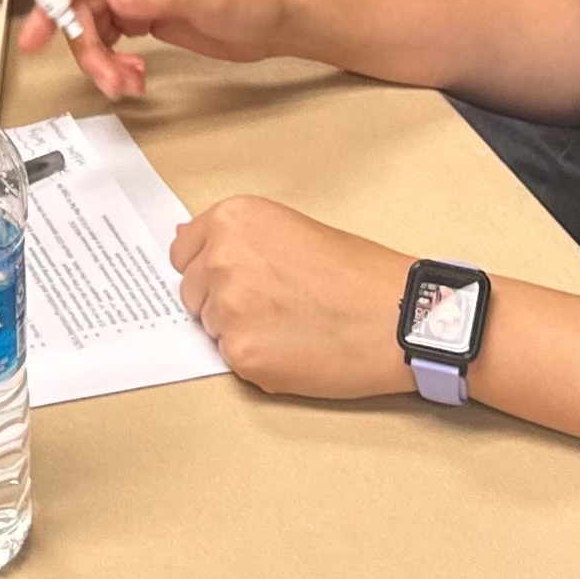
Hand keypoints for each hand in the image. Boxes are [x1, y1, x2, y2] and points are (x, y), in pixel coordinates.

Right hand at [17, 0, 298, 94]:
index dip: (51, 3)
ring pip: (92, 27)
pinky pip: (109, 40)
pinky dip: (115, 63)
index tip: (33, 39)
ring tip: (128, 85)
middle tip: (109, 80)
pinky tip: (135, 76)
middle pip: (79, 5)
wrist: (275, 20)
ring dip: (102, 62)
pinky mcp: (142, 14)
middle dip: (87, 48)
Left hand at [170, 195, 413, 400]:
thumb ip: (237, 239)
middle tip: (277, 304)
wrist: (396, 316)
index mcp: (233, 219)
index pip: (184, 252)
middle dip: (223, 301)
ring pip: (211, 328)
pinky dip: (258, 359)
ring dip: (240, 331)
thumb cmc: (357, 274)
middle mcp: (221, 258)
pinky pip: (232, 359)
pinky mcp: (240, 354)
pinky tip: (295, 347)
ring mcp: (227, 308)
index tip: (234, 277)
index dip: (209, 268)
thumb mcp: (291, 229)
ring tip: (292, 324)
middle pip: (193, 292)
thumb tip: (189, 248)